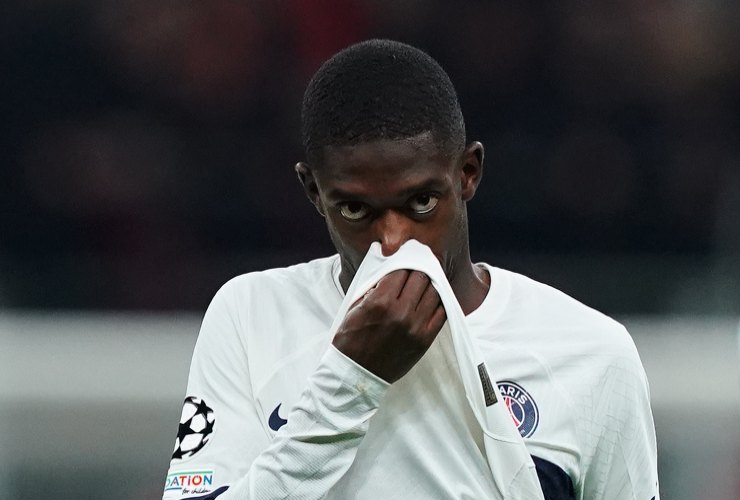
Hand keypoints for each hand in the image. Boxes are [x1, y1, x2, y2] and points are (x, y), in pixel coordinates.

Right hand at [332, 270, 446, 382]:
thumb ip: (374, 288)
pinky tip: (432, 299)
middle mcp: (400, 312)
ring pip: (433, 292)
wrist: (357, 374)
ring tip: (425, 283)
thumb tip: (391, 270)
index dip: (403, 263)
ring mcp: (415, 327)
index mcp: (379, 302)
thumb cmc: (351, 340)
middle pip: (420, 278)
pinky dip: (438, 302)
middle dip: (417, 271)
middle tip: (416, 269)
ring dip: (429, 284)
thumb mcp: (355, 308)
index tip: (404, 261)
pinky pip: (442, 313)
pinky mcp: (424, 340)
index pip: (401, 270)